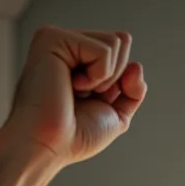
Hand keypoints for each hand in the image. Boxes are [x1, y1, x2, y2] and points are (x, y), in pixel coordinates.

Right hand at [5, 26, 145, 165]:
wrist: (47, 147)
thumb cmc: (72, 138)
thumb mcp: (114, 115)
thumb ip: (132, 92)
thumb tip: (137, 66)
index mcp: (77, 61)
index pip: (120, 53)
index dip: (118, 83)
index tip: (92, 102)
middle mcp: (67, 46)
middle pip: (120, 42)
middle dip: (114, 78)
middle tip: (84, 98)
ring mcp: (58, 39)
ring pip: (115, 42)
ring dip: (106, 78)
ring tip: (77, 92)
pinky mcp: (53, 38)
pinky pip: (104, 49)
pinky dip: (98, 76)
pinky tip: (72, 87)